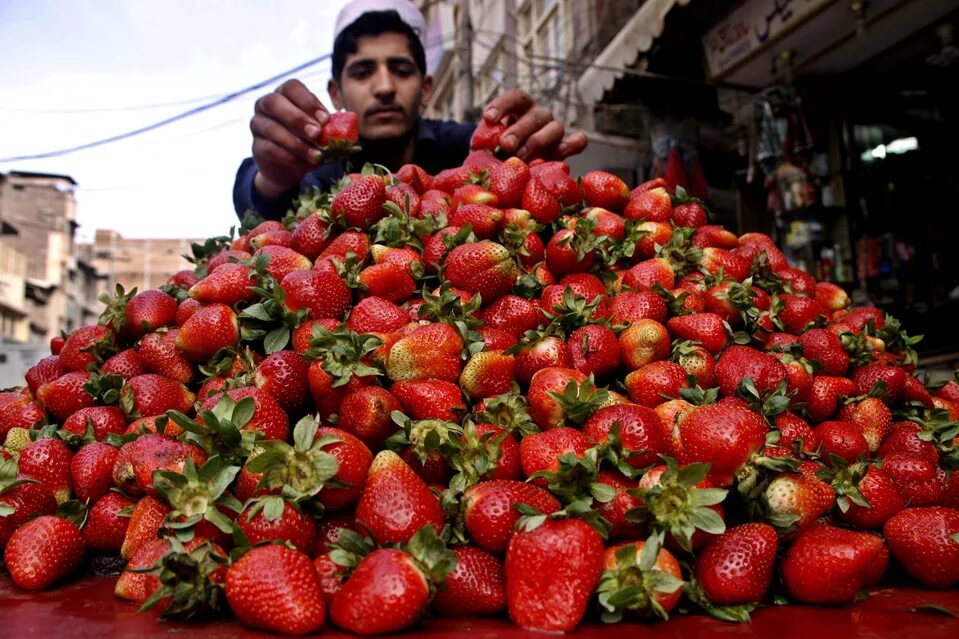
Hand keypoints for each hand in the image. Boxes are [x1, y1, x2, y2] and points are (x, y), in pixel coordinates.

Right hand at [250, 79, 329, 197]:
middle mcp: (266, 104)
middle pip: (275, 103)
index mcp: (285, 94)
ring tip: (317, 156)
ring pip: (272, 129)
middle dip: (298, 119)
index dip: (308, 101)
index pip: (292, 87)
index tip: (325, 119)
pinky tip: (307, 164)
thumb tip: (347, 130)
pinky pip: (270, 149)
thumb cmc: (308, 139)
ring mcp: (258, 124)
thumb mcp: (320, 129)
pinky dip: (291, 158)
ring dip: (297, 143)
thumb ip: (329, 125)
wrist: (289, 164)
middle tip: (317, 134)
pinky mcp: (256, 145)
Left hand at [482, 89, 587, 161]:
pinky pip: (577, 141)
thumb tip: (478, 150)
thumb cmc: (495, 151)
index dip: (502, 104)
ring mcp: (554, 130)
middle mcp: (539, 115)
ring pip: (555, 128)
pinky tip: (562, 152)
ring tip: (521, 157)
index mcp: (520, 107)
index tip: (488, 118)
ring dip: (538, 142)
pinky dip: (572, 145)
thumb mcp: (486, 144)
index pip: (515, 97)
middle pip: (533, 117)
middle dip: (518, 131)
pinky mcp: (564, 147)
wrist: (511, 165)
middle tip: (505, 145)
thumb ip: (485, 142)